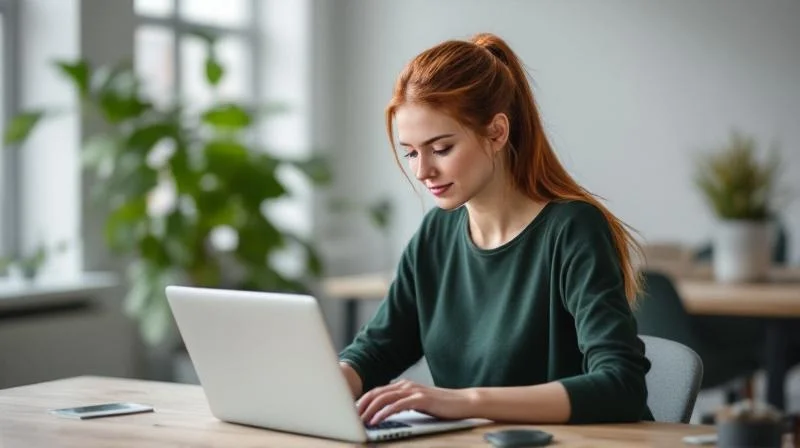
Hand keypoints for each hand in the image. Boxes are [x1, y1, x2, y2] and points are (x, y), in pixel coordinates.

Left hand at [357, 379, 475, 425]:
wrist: (462, 403)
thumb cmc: (440, 406)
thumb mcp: (417, 405)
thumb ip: (402, 405)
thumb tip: (383, 414)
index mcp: (403, 386)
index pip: (377, 392)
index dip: (362, 401)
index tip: (351, 413)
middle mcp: (405, 385)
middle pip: (376, 393)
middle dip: (361, 405)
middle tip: (350, 418)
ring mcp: (413, 390)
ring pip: (384, 398)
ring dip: (370, 409)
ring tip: (360, 420)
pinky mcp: (421, 398)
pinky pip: (397, 405)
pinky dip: (385, 412)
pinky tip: (377, 419)